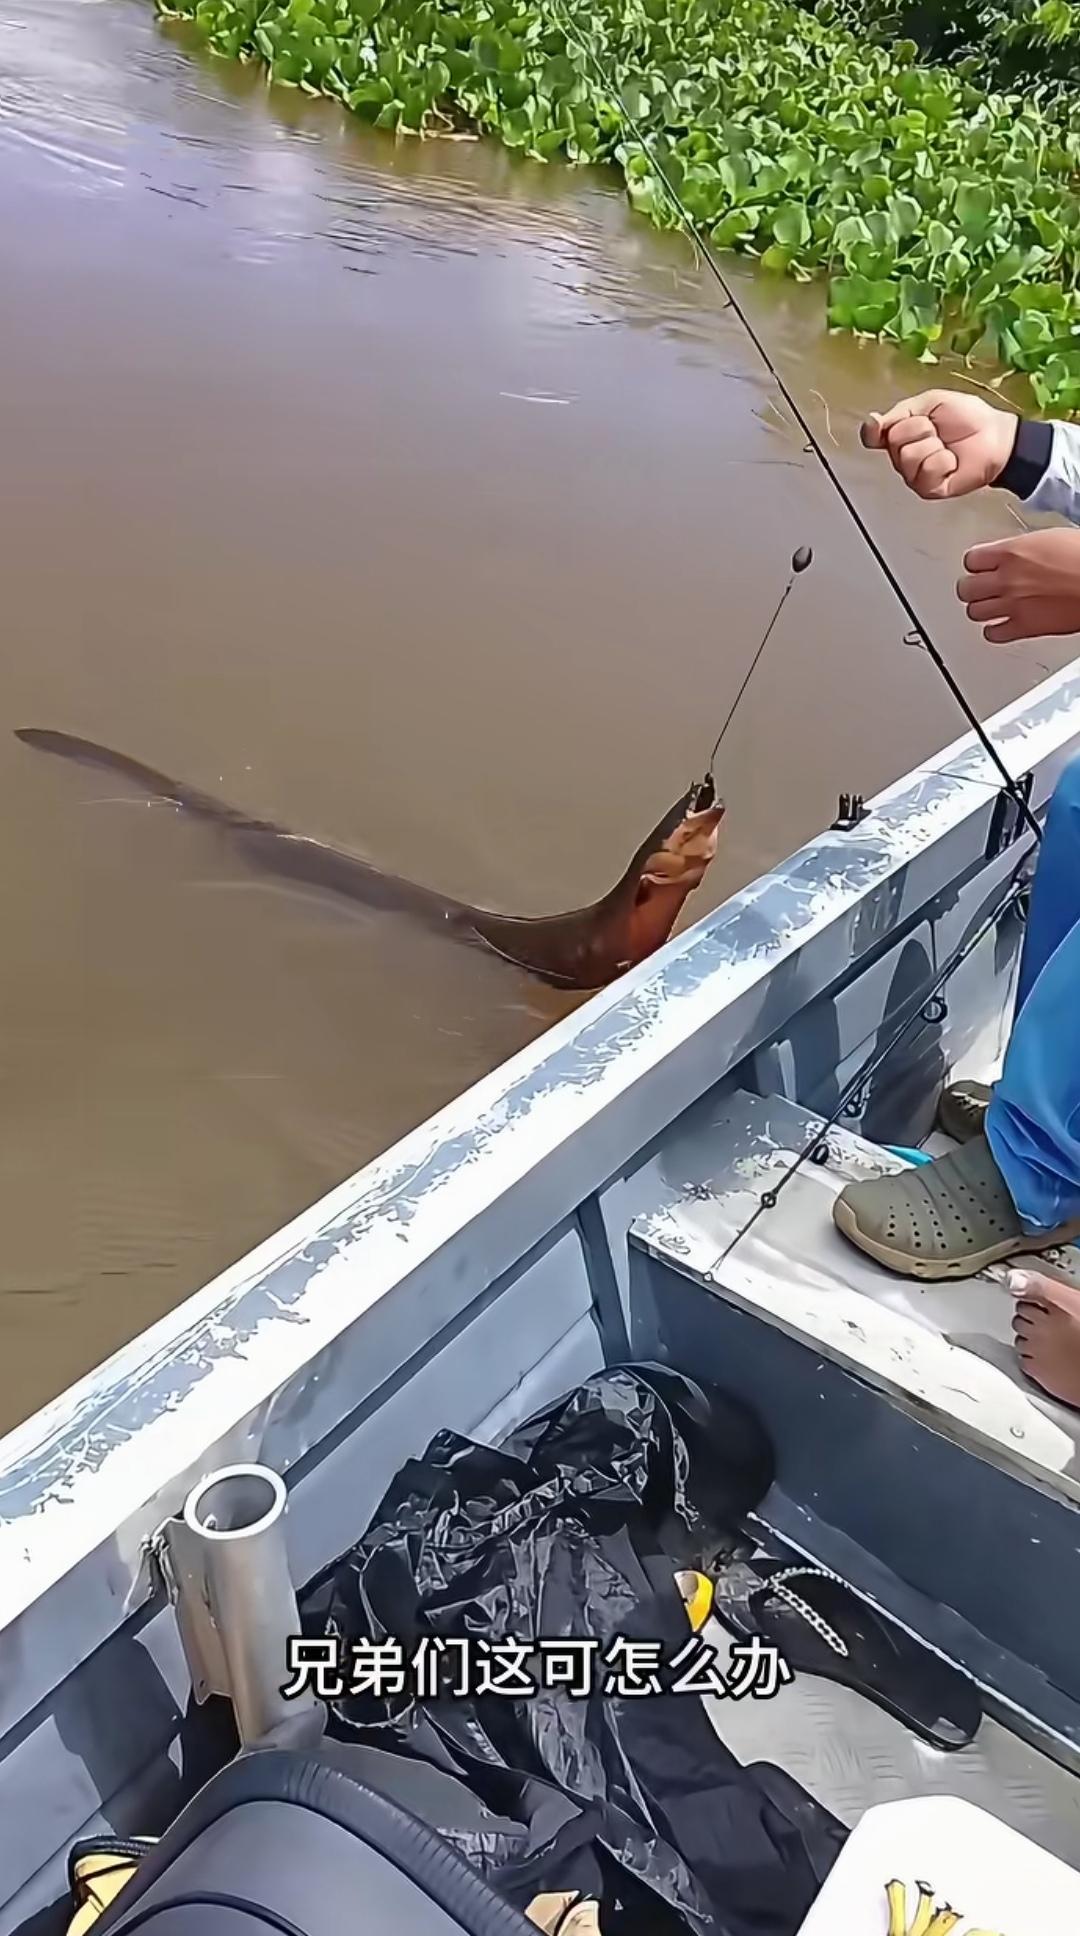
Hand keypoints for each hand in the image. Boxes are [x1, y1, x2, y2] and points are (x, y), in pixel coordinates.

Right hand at [861, 390, 1018, 499]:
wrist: (996, 436)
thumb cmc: (968, 418)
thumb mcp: (931, 402)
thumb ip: (899, 412)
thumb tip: (871, 422)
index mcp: (900, 434)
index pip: (872, 435)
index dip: (874, 430)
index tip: (879, 425)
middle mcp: (902, 457)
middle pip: (894, 442)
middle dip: (920, 429)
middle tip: (938, 430)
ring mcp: (914, 475)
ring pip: (908, 457)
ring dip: (934, 445)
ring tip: (948, 446)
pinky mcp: (929, 489)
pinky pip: (925, 472)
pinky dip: (943, 461)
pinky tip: (952, 461)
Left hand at [958, 528, 1079, 642]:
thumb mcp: (1050, 539)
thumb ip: (1024, 549)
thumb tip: (1017, 554)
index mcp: (1012, 552)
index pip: (972, 560)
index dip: (976, 564)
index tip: (981, 567)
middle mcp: (1006, 579)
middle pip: (966, 588)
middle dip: (973, 588)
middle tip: (981, 588)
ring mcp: (1013, 605)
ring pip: (974, 612)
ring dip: (981, 609)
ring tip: (990, 607)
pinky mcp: (1024, 627)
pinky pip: (993, 634)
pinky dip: (994, 632)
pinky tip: (1002, 626)